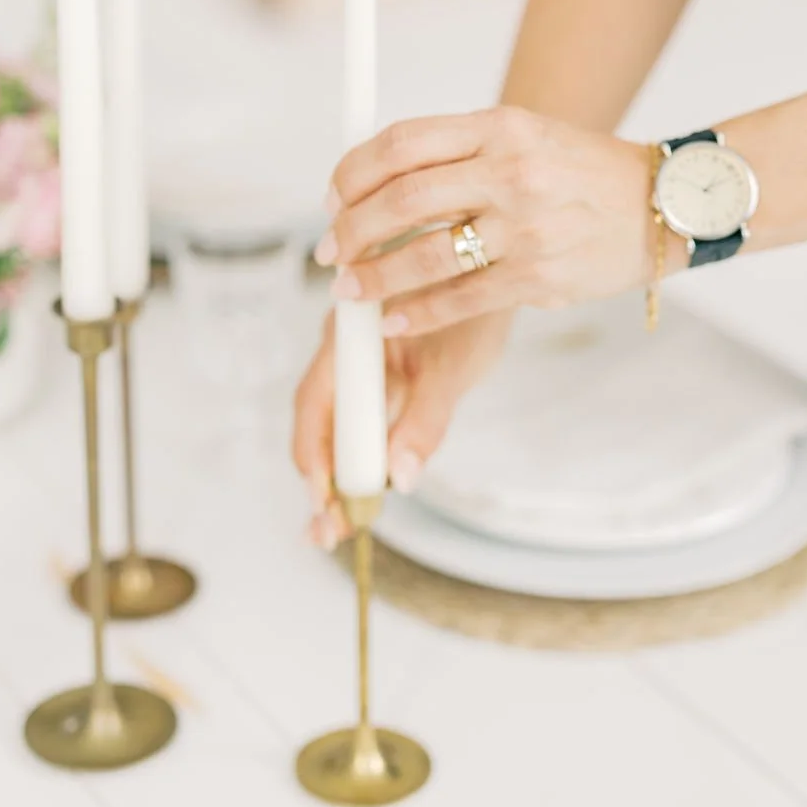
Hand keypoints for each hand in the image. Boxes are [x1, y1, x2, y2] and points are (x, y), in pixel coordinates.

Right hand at [292, 311, 511, 545]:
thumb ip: (425, 420)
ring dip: (336, 479)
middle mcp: (341, 353)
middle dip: (320, 482)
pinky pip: (358, 427)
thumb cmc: (472, 310)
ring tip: (337, 531)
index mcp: (348, 336)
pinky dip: (358, 464)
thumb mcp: (452, 368)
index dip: (316, 458)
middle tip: (327, 534)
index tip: (325, 503)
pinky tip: (361, 499)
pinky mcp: (376, 383)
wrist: (490, 272)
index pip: (315, 406)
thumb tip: (400, 480)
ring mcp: (356, 369)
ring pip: (335, 430)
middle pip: (318, 424)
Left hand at [313, 107, 654, 337]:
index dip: (352, 173)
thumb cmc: (582, 171)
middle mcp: (510, 171)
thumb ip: (458, 150)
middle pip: (402, 199)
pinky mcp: (538, 276)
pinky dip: (416, 314)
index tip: (331, 199)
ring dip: (373, 277)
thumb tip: (375, 181)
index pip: (402, 143)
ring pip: (424, 256)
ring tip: (348, 290)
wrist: (663, 203)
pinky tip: (392, 321)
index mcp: (499, 127)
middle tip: (327, 251)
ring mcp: (525, 226)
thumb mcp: (524, 135)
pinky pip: (460, 299)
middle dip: (351, 230)